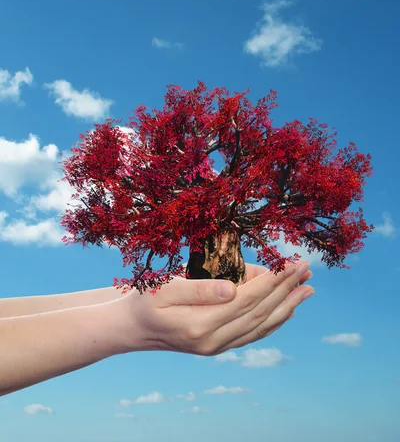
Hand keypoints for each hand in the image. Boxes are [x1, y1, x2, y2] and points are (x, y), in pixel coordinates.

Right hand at [114, 261, 313, 355]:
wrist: (132, 328)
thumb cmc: (145, 300)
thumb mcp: (165, 288)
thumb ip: (200, 289)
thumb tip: (234, 288)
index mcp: (201, 325)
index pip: (248, 300)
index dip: (273, 281)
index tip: (291, 263)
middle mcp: (214, 342)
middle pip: (260, 312)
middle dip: (287, 289)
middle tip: (306, 269)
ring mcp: (217, 347)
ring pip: (261, 326)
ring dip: (287, 306)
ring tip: (307, 289)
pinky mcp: (218, 346)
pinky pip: (253, 334)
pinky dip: (273, 321)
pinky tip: (288, 310)